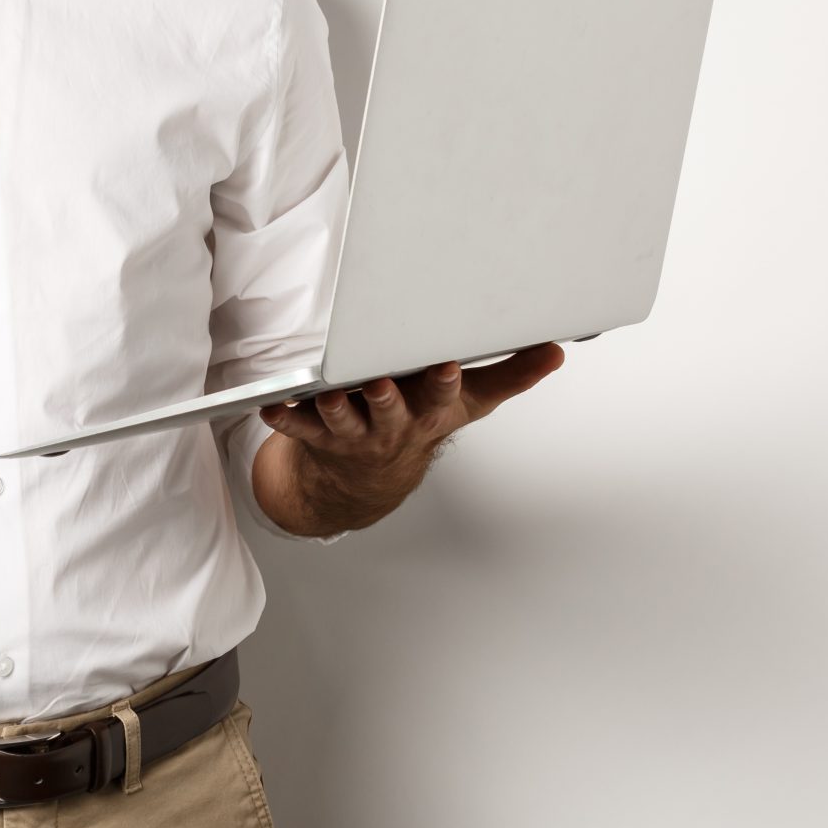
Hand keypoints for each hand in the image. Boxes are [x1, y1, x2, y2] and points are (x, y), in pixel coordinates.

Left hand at [255, 344, 565, 532]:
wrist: (371, 478)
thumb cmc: (422, 422)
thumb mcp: (470, 404)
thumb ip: (511, 374)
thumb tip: (556, 349)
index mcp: (430, 410)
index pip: (442, 395)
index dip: (444, 383)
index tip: (446, 364)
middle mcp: (393, 424)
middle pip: (390, 408)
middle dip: (387, 395)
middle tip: (381, 379)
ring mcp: (354, 432)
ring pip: (344, 418)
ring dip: (335, 406)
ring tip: (327, 392)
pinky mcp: (318, 435)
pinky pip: (299, 428)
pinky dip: (285, 418)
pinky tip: (271, 406)